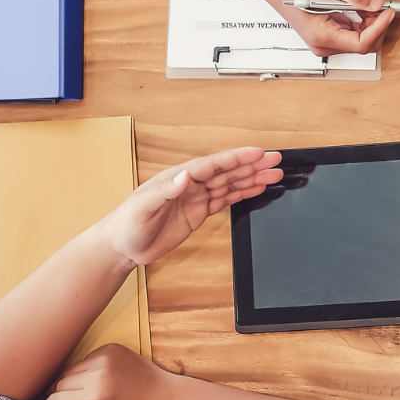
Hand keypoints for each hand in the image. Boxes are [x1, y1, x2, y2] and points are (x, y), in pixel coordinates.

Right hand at [44, 343, 177, 399]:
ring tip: (86, 393)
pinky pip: (86, 360)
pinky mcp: (111, 348)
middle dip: (62, 397)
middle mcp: (97, 376)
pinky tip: (100, 380)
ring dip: (74, 383)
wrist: (168, 399)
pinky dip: (88, 370)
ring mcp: (105, 358)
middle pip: (59, 385)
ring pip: (71, 371)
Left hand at [91, 147, 283, 267]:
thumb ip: (166, 190)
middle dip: (252, 165)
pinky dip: (242, 193)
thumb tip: (186, 175)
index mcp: (179, 177)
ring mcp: (196, 198)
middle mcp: (191, 184)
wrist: (122, 247)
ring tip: (274, 174)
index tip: (257, 153)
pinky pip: (225, 200)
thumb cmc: (128, 224)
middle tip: (276, 160)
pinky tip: (257, 188)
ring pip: (230, 184)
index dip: (236, 158)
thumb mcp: (144, 206)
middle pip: (227, 171)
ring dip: (252, 178)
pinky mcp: (198, 213)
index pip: (214, 164)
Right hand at [259, 0, 397, 56]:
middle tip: (381, 4)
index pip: (362, 43)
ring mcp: (325, 41)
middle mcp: (323, 44)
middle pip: (363, 44)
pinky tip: (358, 5)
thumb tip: (376, 2)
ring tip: (367, 2)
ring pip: (359, 39)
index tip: (388, 11)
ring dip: (369, 22)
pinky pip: (351, 32)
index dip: (380, 27)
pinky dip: (360, 20)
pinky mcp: (327, 34)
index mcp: (322, 36)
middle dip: (377, 25)